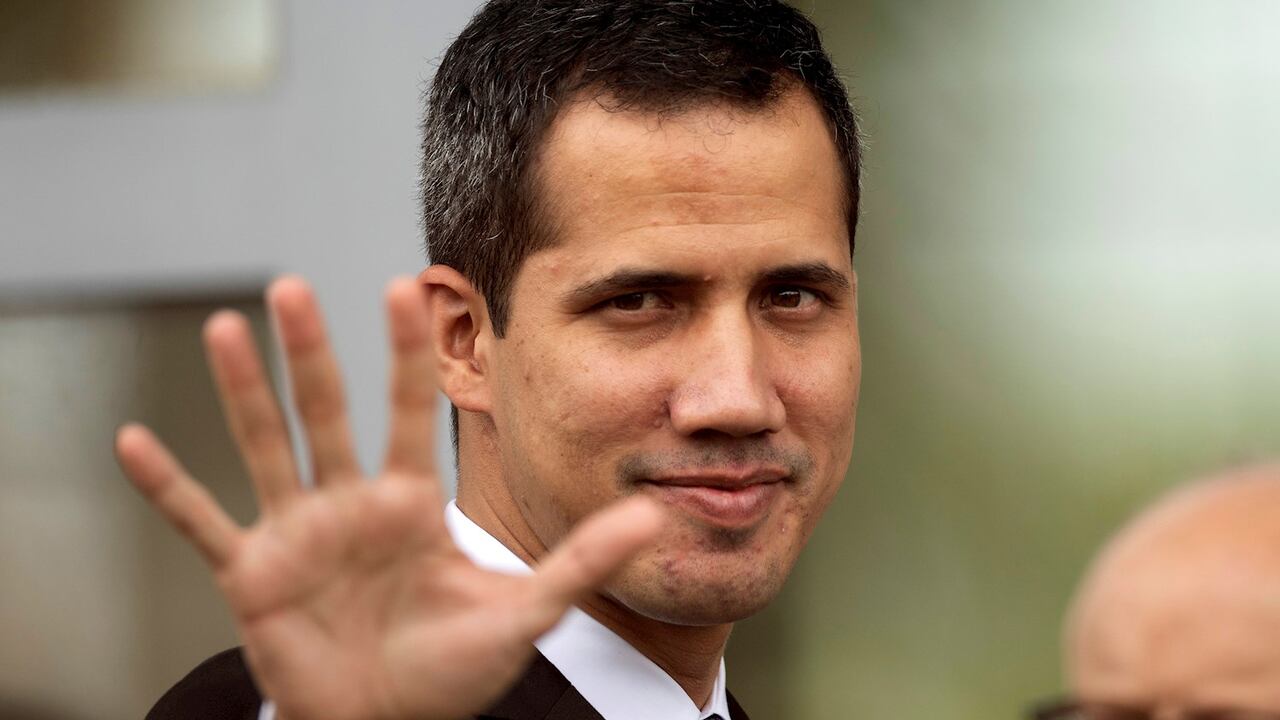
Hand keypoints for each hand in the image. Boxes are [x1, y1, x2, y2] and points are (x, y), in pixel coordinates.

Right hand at [114, 276, 662, 719]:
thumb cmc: (449, 673)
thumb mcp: (521, 613)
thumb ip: (578, 562)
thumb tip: (651, 516)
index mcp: (410, 504)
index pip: (408, 413)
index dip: (405, 355)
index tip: (407, 287)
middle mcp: (350, 504)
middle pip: (326, 413)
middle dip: (311, 353)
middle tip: (292, 288)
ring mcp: (297, 534)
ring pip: (266, 448)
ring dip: (241, 391)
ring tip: (225, 329)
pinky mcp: (252, 575)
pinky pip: (200, 523)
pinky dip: (166, 488)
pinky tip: (131, 443)